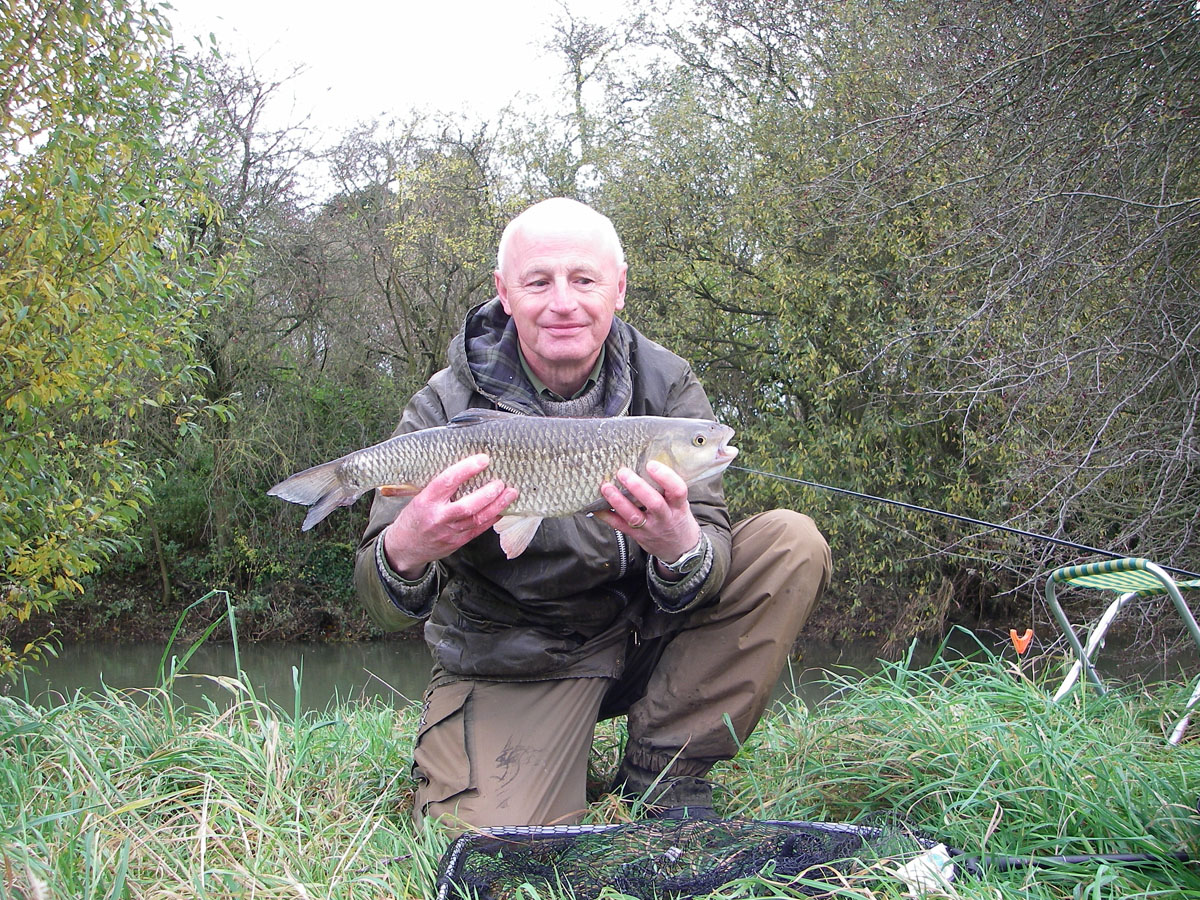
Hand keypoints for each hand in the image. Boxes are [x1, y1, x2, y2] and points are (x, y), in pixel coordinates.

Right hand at [380, 454, 517, 577]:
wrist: (404, 549)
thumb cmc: (413, 518)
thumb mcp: (418, 498)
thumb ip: (439, 488)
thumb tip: (467, 468)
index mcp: (425, 501)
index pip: (447, 482)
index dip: (466, 469)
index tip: (483, 459)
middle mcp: (438, 517)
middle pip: (467, 506)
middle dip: (488, 493)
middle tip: (501, 482)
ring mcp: (449, 532)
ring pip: (477, 519)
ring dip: (497, 506)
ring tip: (511, 493)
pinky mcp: (457, 543)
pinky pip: (479, 530)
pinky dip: (493, 519)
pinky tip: (503, 509)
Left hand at [595, 460, 700, 565]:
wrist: (679, 548)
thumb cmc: (677, 518)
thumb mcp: (680, 503)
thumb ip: (666, 488)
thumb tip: (644, 461)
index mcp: (678, 506)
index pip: (677, 490)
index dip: (665, 477)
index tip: (651, 464)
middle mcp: (665, 518)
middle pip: (653, 503)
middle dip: (637, 487)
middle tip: (623, 472)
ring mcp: (650, 528)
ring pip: (633, 516)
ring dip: (618, 501)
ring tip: (606, 487)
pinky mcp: (637, 536)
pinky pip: (620, 526)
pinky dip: (607, 515)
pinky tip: (596, 506)